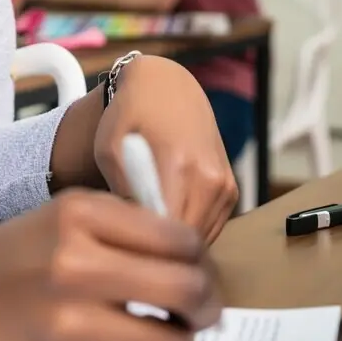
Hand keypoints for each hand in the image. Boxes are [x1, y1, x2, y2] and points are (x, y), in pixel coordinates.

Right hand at [0, 189, 220, 340]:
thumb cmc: (17, 255)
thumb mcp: (67, 214)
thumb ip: (128, 225)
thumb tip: (199, 261)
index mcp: (79, 215)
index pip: (179, 239)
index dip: (200, 258)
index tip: (197, 268)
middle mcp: (75, 265)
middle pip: (187, 289)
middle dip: (208, 303)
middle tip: (203, 308)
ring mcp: (71, 323)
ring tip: (168, 333)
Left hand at [94, 56, 238, 242]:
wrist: (167, 88)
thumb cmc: (130, 116)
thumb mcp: (111, 152)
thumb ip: (122, 195)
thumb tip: (131, 237)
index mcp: (179, 168)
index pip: (167, 235)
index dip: (145, 249)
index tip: (123, 248)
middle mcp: (210, 180)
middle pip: (187, 243)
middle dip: (160, 252)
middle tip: (131, 245)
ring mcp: (225, 187)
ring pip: (201, 241)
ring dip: (175, 245)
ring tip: (145, 232)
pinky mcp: (231, 190)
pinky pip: (210, 228)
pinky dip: (188, 232)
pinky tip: (164, 220)